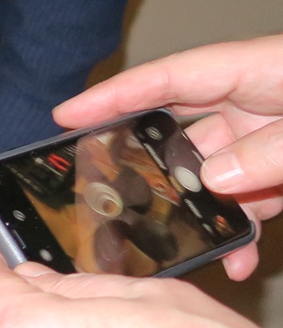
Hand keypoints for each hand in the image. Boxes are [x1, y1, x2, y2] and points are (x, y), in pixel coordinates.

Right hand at [55, 33, 282, 278]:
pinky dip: (240, 232)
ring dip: (198, 215)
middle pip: (178, 134)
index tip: (65, 117)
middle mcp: (252, 102)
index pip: (166, 80)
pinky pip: (250, 203)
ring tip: (180, 244)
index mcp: (253, 69)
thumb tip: (216, 178)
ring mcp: (266, 137)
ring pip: (212, 178)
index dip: (112, 97)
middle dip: (145, 168)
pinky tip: (236, 258)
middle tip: (105, 195)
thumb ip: (270, 150)